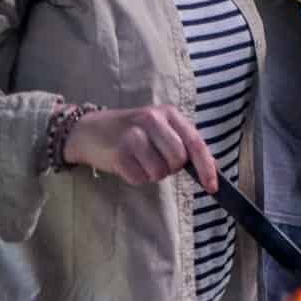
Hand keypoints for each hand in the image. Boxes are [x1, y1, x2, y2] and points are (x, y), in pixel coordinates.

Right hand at [64, 105, 217, 190]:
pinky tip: (127, 164)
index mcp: (168, 113)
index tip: (212, 186)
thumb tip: (211, 168)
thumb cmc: (131, 132)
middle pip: (178, 160)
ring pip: (160, 172)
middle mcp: (152, 120)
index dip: (206, 167)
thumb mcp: (160, 128)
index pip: (195, 142)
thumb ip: (183, 143)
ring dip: (151, 173)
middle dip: (170, 168)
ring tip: (139, 160)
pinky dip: (136, 177)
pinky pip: (140, 179)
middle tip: (155, 160)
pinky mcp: (118, 152)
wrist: (88, 129)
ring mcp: (134, 135)